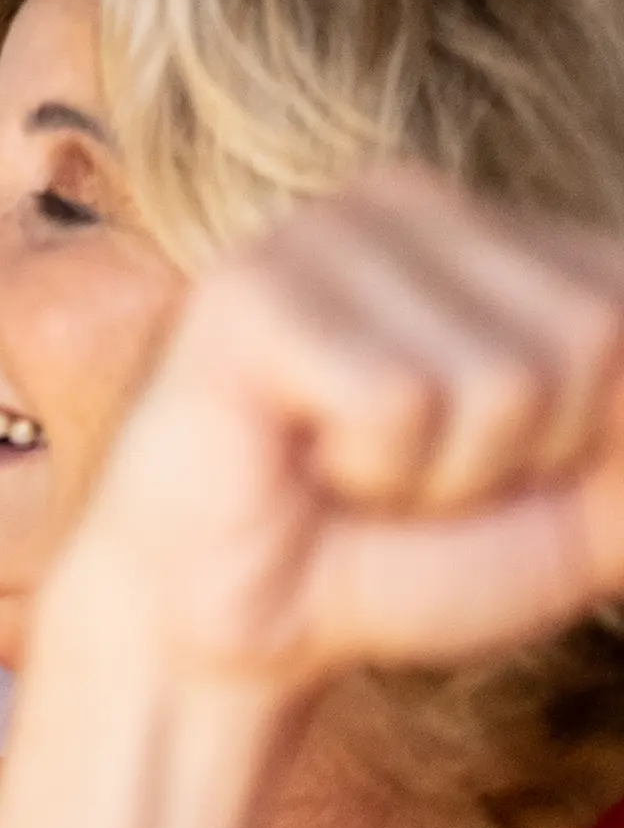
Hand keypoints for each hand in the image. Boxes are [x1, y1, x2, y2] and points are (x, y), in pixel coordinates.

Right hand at [49, 167, 623, 703]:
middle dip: (530, 454)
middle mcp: (408, 199)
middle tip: (418, 474)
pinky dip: (374, 470)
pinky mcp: (250, 289)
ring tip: (356, 471)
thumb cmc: (403, 560)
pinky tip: (305, 461)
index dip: (603, 432)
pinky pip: (399, 401)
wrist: (239, 629)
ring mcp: (321, 233)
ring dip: (443, 476)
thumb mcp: (590, 510)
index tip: (504, 466)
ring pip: (501, 378)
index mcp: (492, 230)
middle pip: (594, 336)